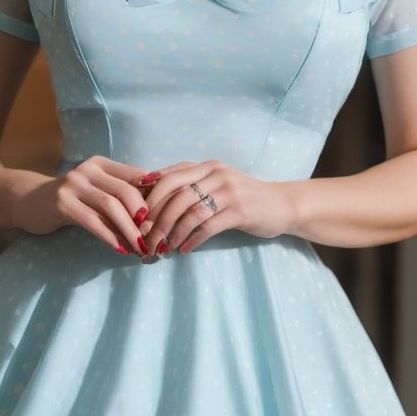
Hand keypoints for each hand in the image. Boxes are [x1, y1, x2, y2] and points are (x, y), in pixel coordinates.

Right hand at [16, 155, 155, 254]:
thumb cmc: (71, 201)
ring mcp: (73, 184)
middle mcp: (88, 169)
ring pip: (110, 207)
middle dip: (144, 217)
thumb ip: (120, 195)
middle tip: (156, 238)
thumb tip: (158, 213)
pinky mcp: (61, 203)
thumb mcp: (96, 191)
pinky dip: (109, 236)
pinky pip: (92, 221)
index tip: (166, 220)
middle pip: (126, 191)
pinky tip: (120, 249)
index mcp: (101, 163)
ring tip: (141, 248)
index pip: (136, 177)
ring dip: (129, 230)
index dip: (153, 198)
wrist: (29, 202)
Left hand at [133, 160, 295, 254]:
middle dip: (157, 219)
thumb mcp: (217, 184)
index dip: (149, 197)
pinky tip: (183, 249)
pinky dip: (192, 239)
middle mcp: (216, 174)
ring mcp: (229, 191)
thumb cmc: (243, 197)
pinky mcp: (240, 211)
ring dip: (172, 233)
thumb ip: (191, 186)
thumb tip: (152, 200)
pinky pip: (208, 226)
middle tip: (145, 238)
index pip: (169, 177)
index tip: (135, 216)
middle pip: (176, 195)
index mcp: (207, 166)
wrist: (281, 205)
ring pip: (190, 212)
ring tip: (163, 248)